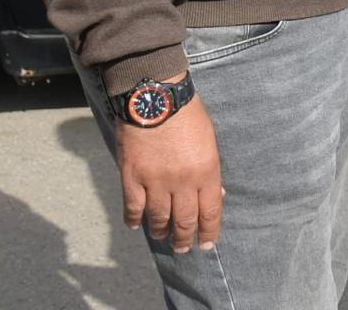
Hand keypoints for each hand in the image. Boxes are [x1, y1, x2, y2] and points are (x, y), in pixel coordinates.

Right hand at [115, 86, 222, 253]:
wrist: (156, 98)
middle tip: (183, 249)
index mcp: (206, 171)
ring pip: (159, 219)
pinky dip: (134, 220)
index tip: (207, 244)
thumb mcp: (209, 140)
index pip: (210, 212)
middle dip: (185, 239)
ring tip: (163, 238)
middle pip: (185, 221)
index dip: (209, 231)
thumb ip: (210, 170)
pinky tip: (137, 226)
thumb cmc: (188, 114)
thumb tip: (216, 194)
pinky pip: (133, 208)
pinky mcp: (132, 178)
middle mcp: (182, 182)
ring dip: (162, 233)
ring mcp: (155, 182)